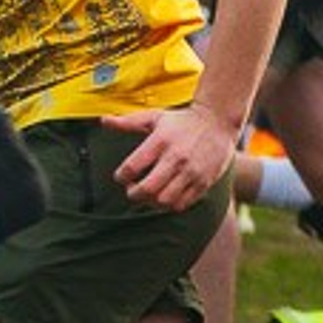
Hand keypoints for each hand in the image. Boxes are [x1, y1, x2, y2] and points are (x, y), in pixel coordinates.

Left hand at [106, 100, 235, 212]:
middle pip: (147, 189)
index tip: (122, 176)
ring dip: (151, 202)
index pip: (131, 167)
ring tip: (150, 194)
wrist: (219, 121)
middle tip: (132, 190)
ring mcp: (192, 171)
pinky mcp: (204, 181)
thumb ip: (128, 122)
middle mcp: (176, 158)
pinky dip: (169, 204)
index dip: (121, 176)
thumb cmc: (181, 121)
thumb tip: (103, 120)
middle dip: (133, 194)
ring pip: (164, 200)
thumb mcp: (155, 117)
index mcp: (160, 141)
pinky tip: (166, 195)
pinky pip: (182, 204)